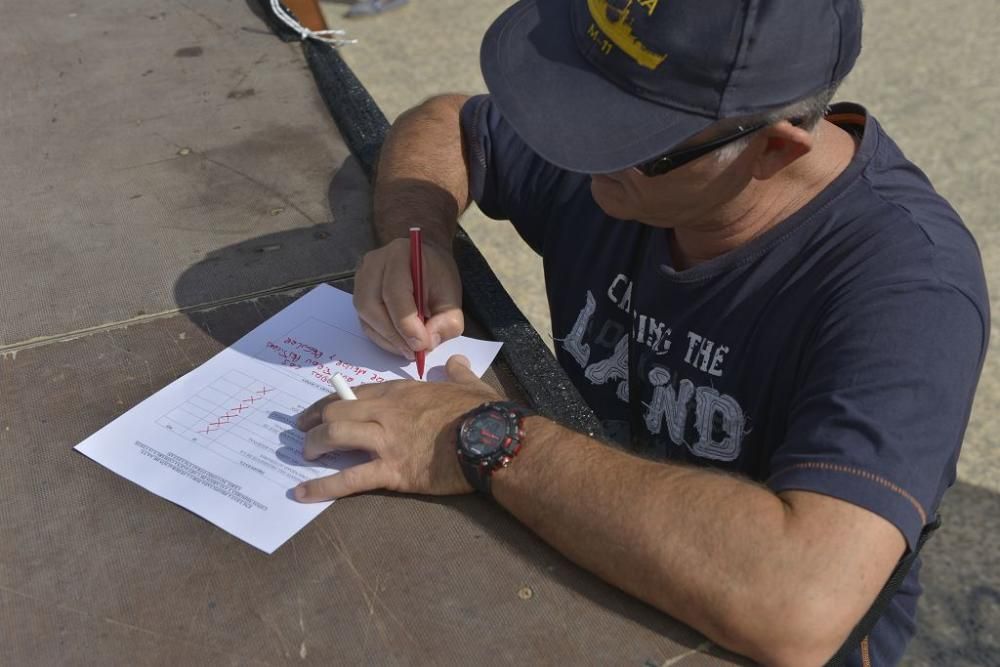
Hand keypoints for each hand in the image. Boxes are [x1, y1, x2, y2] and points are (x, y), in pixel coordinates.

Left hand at [293, 355, 500, 501]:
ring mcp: (386, 440)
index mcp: (403, 392)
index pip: (357, 393)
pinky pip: (349, 478)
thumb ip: (457, 372)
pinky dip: (322, 487)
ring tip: (303, 456)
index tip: (319, 409)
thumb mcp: (469, 384)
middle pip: (337, 411)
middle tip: (302, 431)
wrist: (492, 439)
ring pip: (335, 436)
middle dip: (313, 420)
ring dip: (314, 445)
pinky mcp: (392, 470)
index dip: (332, 400)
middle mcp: (387, 412)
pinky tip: (302, 493)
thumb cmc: (483, 412)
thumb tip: (457, 361)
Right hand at [353, 236, 463, 360]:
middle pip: (372, 305)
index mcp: (400, 255)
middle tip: (414, 352)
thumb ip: (448, 321)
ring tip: (409, 349)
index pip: (394, 292)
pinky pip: (364, 322)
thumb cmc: (439, 277)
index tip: (422, 345)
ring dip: (387, 339)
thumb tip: (428, 342)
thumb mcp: (453, 297)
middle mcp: (374, 263)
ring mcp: (361, 278)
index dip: (406, 323)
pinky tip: (399, 342)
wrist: (426, 262)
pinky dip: (382, 338)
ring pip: (365, 316)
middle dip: (394, 335)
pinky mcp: (359, 294)